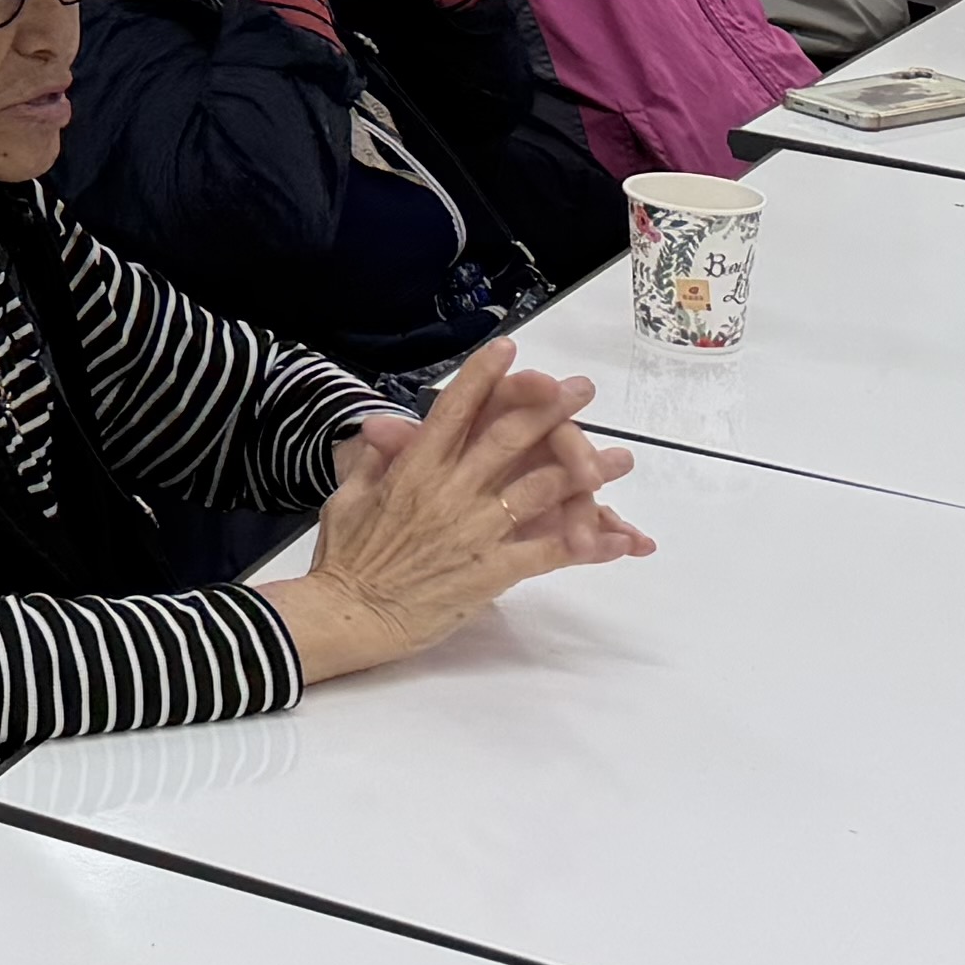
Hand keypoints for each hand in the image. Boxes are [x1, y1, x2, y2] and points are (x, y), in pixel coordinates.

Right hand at [275, 337, 651, 673]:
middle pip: (508, 439)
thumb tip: (381, 427)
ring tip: (620, 458)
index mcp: (414, 469)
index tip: (508, 349)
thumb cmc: (343, 558)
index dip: (483, 377)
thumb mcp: (347, 497)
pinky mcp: (491, 571)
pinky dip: (586, 543)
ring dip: (584, 471)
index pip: (453, 411)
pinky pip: (547, 552)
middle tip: (581, 389)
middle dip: (549, 409)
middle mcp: (449, 491)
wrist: (349, 615)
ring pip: (540, 490)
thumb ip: (373, 461)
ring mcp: (474, 530)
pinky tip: (617, 538)